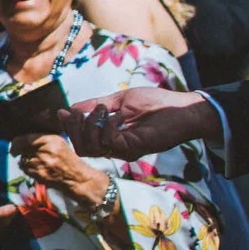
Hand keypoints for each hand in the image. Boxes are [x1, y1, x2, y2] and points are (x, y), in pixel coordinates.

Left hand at [11, 132, 112, 206]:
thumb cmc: (68, 160)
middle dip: (16, 150)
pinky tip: (35, 168)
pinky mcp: (39, 174)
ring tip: (32, 161)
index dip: (16, 141)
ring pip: (22, 159)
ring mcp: (42, 163)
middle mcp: (46, 150)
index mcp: (51, 140)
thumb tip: (21, 140)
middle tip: (14, 151)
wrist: (77, 178)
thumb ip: (42, 140)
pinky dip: (26, 168)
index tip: (14, 143)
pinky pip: (25, 169)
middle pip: (21, 148)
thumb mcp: (59, 144)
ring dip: (23, 160)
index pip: (25, 138)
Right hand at [61, 87, 219, 160]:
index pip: (80, 140)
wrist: (183, 109)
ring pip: (90, 148)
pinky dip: (108, 126)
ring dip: (90, 126)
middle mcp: (114, 146)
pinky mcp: (133, 148)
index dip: (69, 127)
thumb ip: (95, 106)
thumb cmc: (156, 103)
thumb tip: (69, 109)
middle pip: (80, 148)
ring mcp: (123, 149)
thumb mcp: (119, 100)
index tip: (65, 111)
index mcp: (109, 136)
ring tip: (103, 110)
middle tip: (80, 111)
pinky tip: (119, 116)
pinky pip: (108, 141)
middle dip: (74, 128)